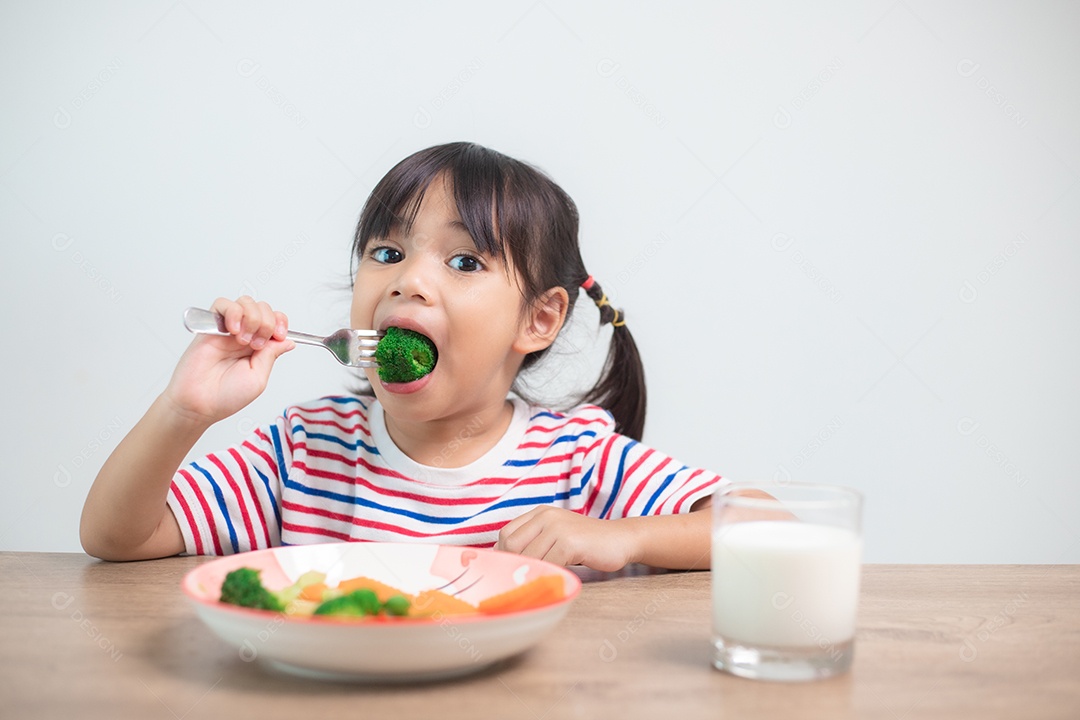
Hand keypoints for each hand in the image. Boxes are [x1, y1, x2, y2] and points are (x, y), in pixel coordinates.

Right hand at [162, 296, 293, 423]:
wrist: (199, 403)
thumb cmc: (225, 396)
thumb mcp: (258, 378)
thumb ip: (271, 355)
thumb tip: (289, 341)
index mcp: (258, 347)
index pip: (275, 320)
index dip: (281, 323)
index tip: (279, 336)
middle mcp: (244, 335)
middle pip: (263, 308)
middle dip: (267, 322)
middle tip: (257, 344)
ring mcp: (227, 330)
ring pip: (246, 302)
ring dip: (251, 318)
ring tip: (243, 340)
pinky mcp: (210, 326)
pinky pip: (222, 304)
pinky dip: (233, 312)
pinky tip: (233, 331)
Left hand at [497, 506, 638, 571]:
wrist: (621, 539)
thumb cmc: (587, 544)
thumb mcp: (556, 536)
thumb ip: (534, 543)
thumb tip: (506, 563)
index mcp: (539, 513)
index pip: (505, 534)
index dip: (504, 555)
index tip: (512, 571)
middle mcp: (545, 516)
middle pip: (511, 545)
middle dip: (514, 566)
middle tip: (524, 580)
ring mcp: (557, 528)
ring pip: (528, 557)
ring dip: (531, 574)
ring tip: (540, 582)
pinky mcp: (569, 542)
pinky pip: (547, 564)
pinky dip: (547, 576)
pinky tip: (554, 580)